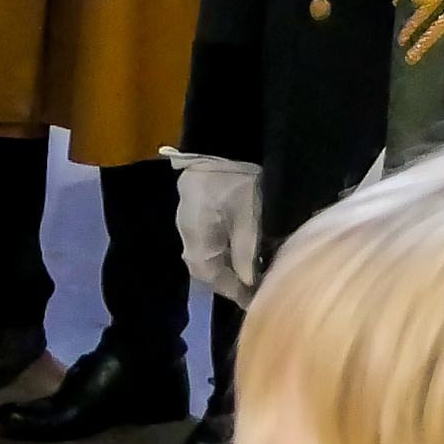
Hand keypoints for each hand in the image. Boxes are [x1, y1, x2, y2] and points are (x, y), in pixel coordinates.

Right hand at [168, 153, 263, 307]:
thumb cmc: (237, 181)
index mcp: (197, 239)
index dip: (235, 291)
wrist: (220, 142)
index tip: (256, 300)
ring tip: (250, 272)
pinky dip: (223, 251)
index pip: (213, 278)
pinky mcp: (195, 213)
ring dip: (227, 267)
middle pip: (206, 269)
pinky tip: (240, 251)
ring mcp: (188, 223)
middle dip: (230, 281)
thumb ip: (247, 254)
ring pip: (206, 257)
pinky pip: (206, 242)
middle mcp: (187, 236)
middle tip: (254, 288)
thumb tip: (249, 283)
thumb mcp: (249, 219)